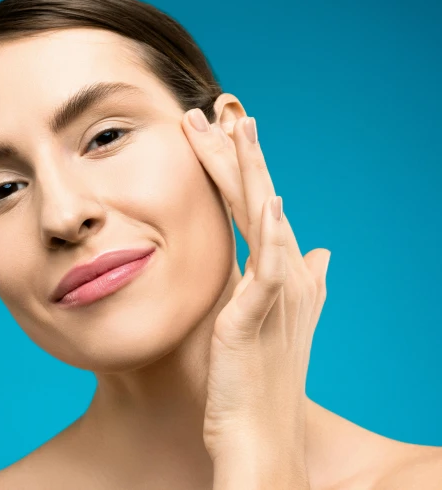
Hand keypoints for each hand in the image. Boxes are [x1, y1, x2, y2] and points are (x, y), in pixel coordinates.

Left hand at [182, 109, 330, 487]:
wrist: (256, 430)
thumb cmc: (255, 377)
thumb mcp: (272, 318)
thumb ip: (287, 281)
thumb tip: (321, 251)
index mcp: (275, 270)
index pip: (253, 204)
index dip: (236, 166)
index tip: (215, 129)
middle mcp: (284, 273)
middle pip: (257, 199)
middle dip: (237, 152)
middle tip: (220, 106)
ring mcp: (277, 291)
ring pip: (263, 217)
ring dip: (252, 172)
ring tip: (240, 127)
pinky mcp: (261, 314)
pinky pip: (269, 267)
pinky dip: (271, 234)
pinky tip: (267, 201)